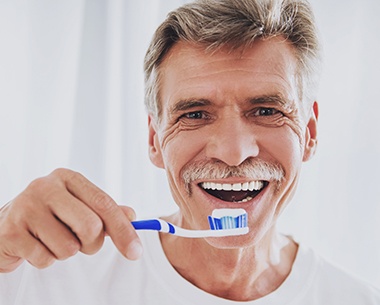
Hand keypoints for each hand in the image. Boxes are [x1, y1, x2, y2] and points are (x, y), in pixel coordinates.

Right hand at [0, 168, 141, 272]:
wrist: (6, 226)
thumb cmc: (51, 216)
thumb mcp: (79, 207)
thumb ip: (105, 212)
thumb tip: (132, 216)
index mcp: (68, 178)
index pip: (104, 204)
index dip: (123, 230)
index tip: (136, 252)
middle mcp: (46, 187)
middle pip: (91, 226)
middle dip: (92, 244)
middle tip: (81, 244)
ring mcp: (26, 207)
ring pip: (69, 248)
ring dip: (66, 253)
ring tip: (52, 241)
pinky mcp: (11, 231)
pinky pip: (46, 260)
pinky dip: (46, 260)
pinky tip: (36, 246)